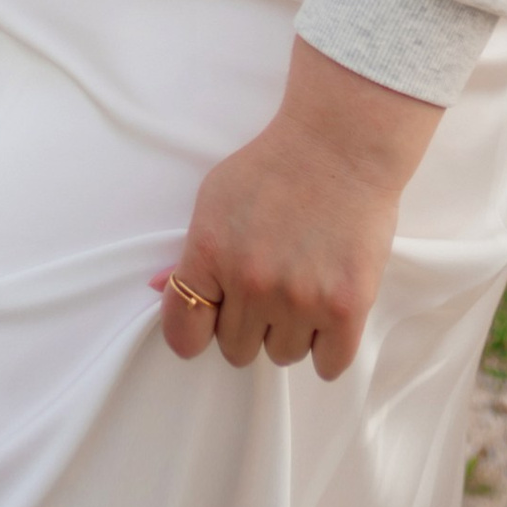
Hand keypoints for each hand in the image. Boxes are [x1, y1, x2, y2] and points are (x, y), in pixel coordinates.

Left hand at [157, 40, 443, 379]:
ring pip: (282, 355)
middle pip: (237, 350)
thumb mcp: (217, 196)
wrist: (343, 140)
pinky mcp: (345, 307)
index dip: (198, 330)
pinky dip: (329, 345)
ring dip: (292, 330)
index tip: (215, 317)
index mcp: (211, 252)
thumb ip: (192, 251)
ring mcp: (299, 298)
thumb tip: (161, 288)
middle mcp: (250, 282)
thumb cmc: (277, 165)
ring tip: (306, 280)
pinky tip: (330, 306)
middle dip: (251, 322)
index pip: (183, 334)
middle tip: (273, 281)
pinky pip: (327, 365)